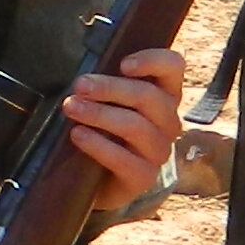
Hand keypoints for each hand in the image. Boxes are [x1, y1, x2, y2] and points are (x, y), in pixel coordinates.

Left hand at [58, 47, 188, 203]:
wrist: (98, 184)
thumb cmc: (102, 132)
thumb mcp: (106, 103)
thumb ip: (104, 85)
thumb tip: (84, 73)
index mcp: (164, 95)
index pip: (173, 67)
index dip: (153, 61)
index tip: (123, 64)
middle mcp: (168, 122)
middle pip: (148, 97)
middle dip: (110, 88)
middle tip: (79, 85)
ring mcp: (159, 151)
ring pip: (136, 126)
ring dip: (100, 114)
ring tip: (71, 108)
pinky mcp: (144, 178)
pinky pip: (124, 160)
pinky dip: (98, 144)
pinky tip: (78, 135)